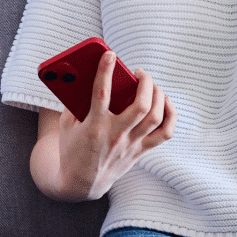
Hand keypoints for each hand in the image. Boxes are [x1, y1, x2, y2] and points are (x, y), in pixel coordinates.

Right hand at [58, 49, 176, 198]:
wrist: (81, 183)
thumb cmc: (72, 148)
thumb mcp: (66, 124)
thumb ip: (75, 101)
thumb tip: (84, 74)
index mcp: (93, 127)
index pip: (101, 94)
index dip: (106, 70)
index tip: (110, 54)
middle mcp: (115, 135)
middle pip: (140, 106)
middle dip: (144, 82)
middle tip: (138, 72)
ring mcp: (130, 144)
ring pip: (154, 117)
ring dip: (157, 95)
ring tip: (150, 83)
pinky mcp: (140, 151)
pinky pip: (164, 133)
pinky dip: (170, 115)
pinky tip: (165, 102)